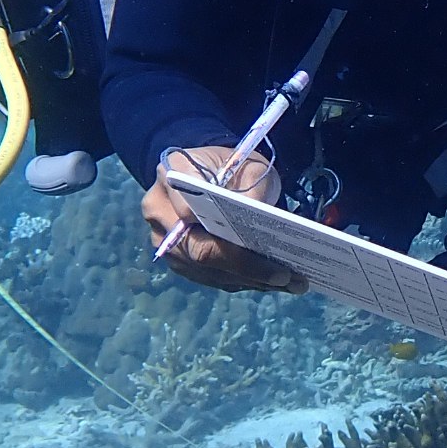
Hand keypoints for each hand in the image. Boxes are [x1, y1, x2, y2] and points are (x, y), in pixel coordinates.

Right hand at [144, 147, 308, 294]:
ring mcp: (164, 240)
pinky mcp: (178, 260)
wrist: (206, 173)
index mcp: (171, 173)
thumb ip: (252, 186)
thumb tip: (259, 220)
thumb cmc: (229, 165)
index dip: (218, 229)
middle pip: (198, 249)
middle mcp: (158, 211)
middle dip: (243, 266)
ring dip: (247, 279)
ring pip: (205, 270)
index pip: (189, 209)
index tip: (256, 244)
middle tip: (283, 275)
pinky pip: (208, 277)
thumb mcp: (248, 164)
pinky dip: (241, 281)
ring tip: (287, 282)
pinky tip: (271, 282)